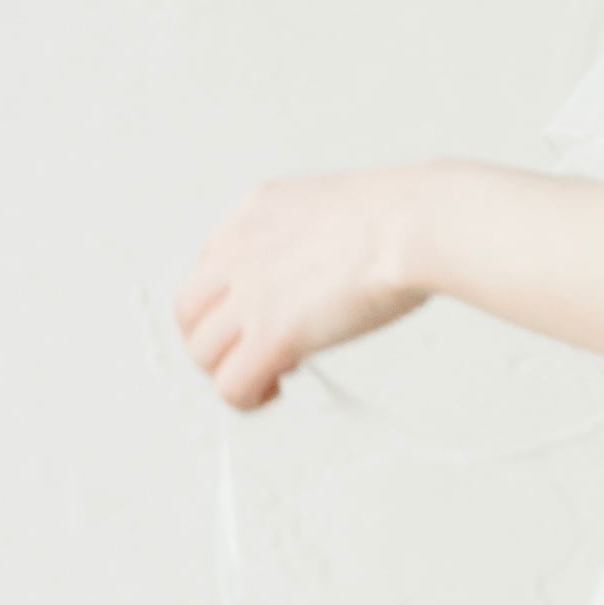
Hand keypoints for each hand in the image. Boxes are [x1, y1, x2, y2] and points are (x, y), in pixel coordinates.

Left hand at [173, 171, 432, 409]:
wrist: (413, 224)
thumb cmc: (403, 217)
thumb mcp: (335, 206)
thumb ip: (313, 236)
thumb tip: (326, 273)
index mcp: (255, 213)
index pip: (209, 266)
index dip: (232, 300)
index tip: (260, 315)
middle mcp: (240, 252)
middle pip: (189, 312)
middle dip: (215, 339)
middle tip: (251, 352)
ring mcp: (251, 296)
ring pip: (201, 353)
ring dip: (228, 370)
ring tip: (266, 378)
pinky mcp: (272, 336)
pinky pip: (231, 385)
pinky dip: (246, 397)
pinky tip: (272, 392)